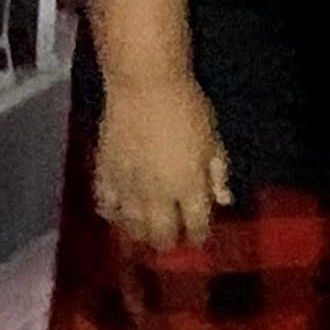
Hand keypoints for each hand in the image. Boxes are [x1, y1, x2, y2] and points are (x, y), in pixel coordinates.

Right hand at [94, 75, 230, 251]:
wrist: (144, 86)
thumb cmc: (187, 107)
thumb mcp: (213, 138)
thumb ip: (217, 173)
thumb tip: (224, 200)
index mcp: (189, 186)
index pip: (196, 225)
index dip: (199, 236)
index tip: (199, 237)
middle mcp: (157, 195)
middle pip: (161, 234)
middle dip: (168, 243)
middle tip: (170, 242)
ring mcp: (128, 188)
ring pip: (131, 227)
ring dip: (139, 235)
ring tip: (144, 236)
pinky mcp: (104, 175)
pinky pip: (105, 205)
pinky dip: (111, 214)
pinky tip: (116, 214)